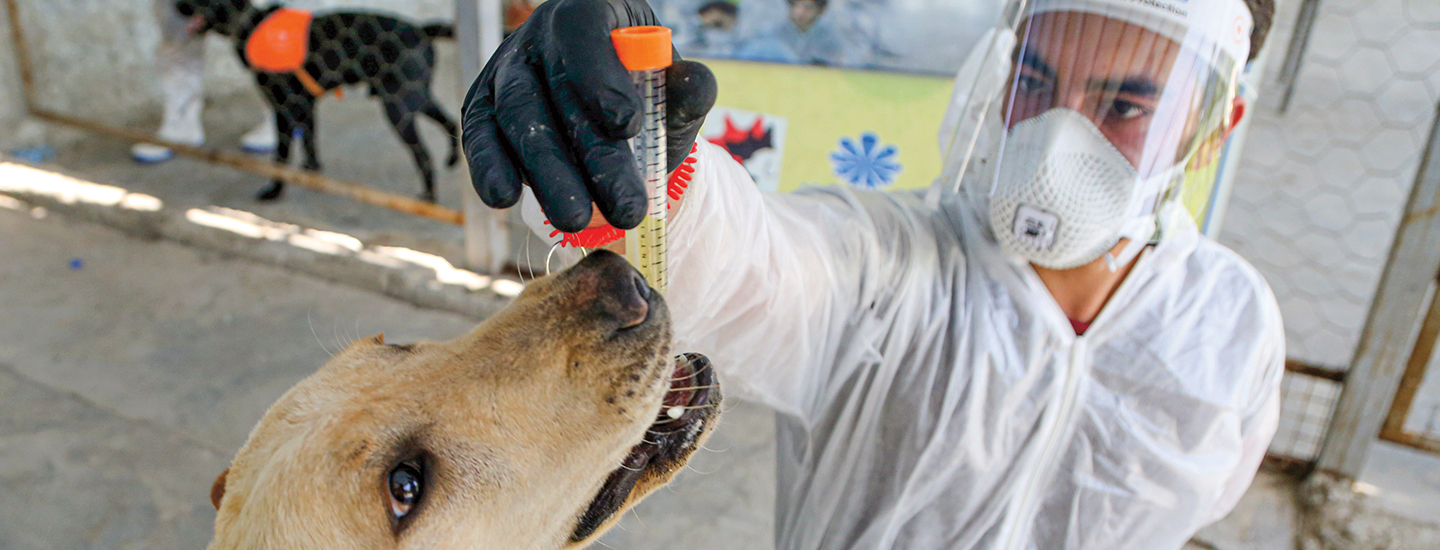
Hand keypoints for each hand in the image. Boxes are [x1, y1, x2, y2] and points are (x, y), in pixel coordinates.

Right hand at [462, 0, 716, 232]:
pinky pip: (480, 138)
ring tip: (578, 220)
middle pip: (553, 91)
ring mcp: (505, 72)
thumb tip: (696, 84)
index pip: (583, 33)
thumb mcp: (672, 89)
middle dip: (591, 155)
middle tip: (626, 207)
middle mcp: (538, 38)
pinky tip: (504, 198)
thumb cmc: (643, 91)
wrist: (604, 108)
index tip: (628, 126)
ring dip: (548, 174)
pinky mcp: (481, 110)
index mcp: (587, 13)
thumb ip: (688, 88)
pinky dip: (490, 168)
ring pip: (517, 119)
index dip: (600, 78)